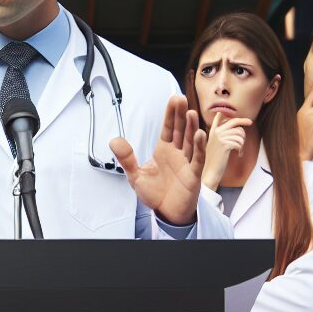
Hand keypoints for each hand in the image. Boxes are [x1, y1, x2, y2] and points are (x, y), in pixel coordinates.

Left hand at [110, 97, 206, 225]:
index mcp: (164, 150)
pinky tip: (199, 135)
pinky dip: (198, 147)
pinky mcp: (193, 175)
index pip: (168, 128)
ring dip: (191, 128)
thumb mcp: (136, 175)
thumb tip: (114, 141)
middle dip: (180, 115)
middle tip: (181, 98)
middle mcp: (177, 153)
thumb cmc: (155, 194)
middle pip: (180, 130)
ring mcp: (186, 163)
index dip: (170, 114)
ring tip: (190, 113)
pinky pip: (197, 159)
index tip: (173, 99)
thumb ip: (127, 158)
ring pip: (190, 142)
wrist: (166, 213)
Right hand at [201, 112, 251, 190]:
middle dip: (243, 122)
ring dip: (242, 142)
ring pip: (239, 134)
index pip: (218, 118)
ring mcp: (219, 138)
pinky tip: (238, 155)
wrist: (210, 173)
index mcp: (212, 133)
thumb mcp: (215, 147)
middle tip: (250, 123)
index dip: (224, 112)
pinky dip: (241, 149)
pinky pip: (239, 142)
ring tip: (239, 150)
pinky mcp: (224, 145)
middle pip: (234, 122)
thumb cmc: (215, 162)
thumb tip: (236, 128)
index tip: (227, 109)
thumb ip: (222, 136)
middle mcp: (215, 133)